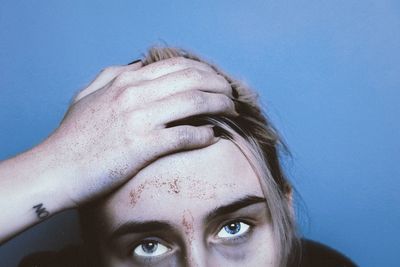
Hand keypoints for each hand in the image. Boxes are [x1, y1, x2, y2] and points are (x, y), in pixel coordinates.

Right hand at [43, 57, 235, 206]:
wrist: (56, 169)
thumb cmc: (72, 136)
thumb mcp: (87, 95)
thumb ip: (112, 75)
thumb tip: (137, 66)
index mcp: (125, 80)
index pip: (177, 66)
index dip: (204, 71)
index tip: (216, 81)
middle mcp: (136, 94)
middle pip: (192, 79)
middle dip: (219, 85)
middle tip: (231, 95)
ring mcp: (141, 119)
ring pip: (195, 102)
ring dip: (220, 106)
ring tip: (231, 112)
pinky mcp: (144, 146)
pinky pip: (186, 136)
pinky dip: (204, 135)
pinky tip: (212, 137)